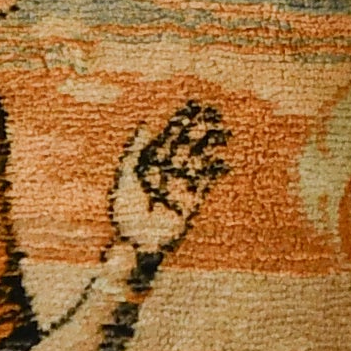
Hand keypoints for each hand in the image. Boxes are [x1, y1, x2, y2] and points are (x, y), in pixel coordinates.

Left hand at [109, 94, 231, 264]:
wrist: (136, 244)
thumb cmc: (125, 212)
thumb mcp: (126, 177)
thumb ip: (135, 151)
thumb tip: (145, 124)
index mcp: (150, 163)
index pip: (169, 137)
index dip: (181, 122)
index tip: (193, 106)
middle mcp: (167, 172)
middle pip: (187, 145)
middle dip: (201, 129)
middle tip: (215, 112)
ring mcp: (180, 186)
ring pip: (199, 160)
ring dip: (212, 147)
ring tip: (225, 132)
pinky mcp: (191, 202)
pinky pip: (206, 184)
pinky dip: (215, 173)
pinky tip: (224, 162)